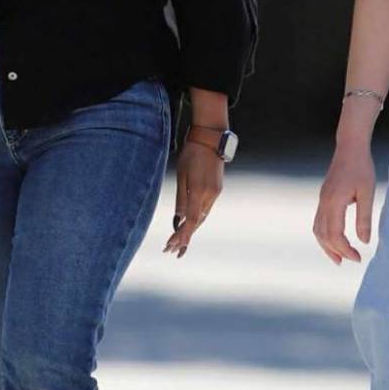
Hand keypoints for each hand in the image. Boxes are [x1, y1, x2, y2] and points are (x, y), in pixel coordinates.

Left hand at [164, 139, 223, 256]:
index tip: (177, 247)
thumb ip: (181, 198)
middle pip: (198, 221)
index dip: (184, 234)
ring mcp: (216, 192)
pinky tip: (189, 223)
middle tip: (171, 249)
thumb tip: (178, 219)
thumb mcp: (182, 175)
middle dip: (185, 236)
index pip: (191, 218)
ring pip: (203, 215)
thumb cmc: (192, 154)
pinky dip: (197, 217)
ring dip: (191, 228)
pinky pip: (206, 207)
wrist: (210, 139)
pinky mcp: (217, 189)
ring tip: (177, 241)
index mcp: (199, 190)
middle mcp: (210, 194)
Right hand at [313, 141, 375, 264]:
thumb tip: (365, 241)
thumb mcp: (367, 192)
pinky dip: (325, 234)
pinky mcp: (324, 196)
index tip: (358, 257)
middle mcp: (324, 202)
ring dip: (326, 245)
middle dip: (335, 251)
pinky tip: (335, 238)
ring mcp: (322, 199)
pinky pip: (319, 221)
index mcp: (334, 202)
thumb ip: (364, 218)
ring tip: (338, 257)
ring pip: (318, 229)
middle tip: (350, 261)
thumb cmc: (361, 167)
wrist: (350, 146)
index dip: (345, 250)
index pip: (335, 235)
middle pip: (323, 235)